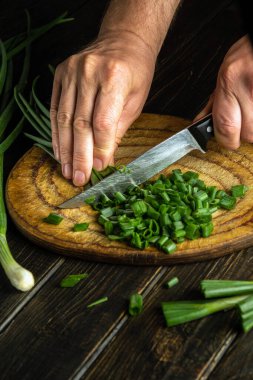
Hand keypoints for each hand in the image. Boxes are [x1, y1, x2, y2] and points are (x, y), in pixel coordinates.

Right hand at [50, 32, 155, 185]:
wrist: (124, 40)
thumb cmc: (135, 72)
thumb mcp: (135, 102)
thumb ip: (117, 131)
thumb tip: (104, 161)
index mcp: (114, 77)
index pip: (102, 122)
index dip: (99, 149)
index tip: (98, 169)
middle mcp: (89, 72)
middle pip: (80, 123)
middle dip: (80, 155)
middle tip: (79, 178)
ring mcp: (72, 71)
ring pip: (64, 119)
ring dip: (65, 148)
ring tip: (67, 170)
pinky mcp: (61, 73)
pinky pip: (55, 108)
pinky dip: (57, 132)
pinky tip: (59, 150)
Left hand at [194, 35, 252, 149]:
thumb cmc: (248, 53)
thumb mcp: (225, 74)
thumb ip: (214, 101)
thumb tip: (200, 123)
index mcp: (230, 82)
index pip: (225, 127)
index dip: (227, 140)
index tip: (228, 139)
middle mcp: (248, 89)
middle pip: (248, 133)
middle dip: (245, 132)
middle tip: (244, 120)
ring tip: (252, 110)